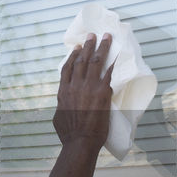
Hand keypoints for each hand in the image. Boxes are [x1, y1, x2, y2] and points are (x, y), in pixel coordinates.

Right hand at [53, 33, 114, 151]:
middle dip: (87, 46)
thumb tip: (63, 103)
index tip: (76, 47)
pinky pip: (109, 73)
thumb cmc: (69, 134)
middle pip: (81, 60)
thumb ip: (62, 105)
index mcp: (63, 91)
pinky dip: (113, 62)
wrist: (80, 141)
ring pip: (95, 62)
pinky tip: (118, 55)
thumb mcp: (58, 117)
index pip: (68, 68)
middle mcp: (75, 85)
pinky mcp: (102, 93)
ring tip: (106, 37)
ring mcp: (89, 87)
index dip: (72, 55)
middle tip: (92, 35)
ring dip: (101, 47)